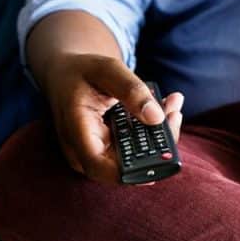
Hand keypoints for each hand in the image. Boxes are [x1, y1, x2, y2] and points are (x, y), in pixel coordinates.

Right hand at [41, 53, 183, 183]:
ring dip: (159, 136)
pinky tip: (165, 107)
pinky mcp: (107, 151)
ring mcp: (96, 154)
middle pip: (124, 167)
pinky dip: (152, 132)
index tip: (161, 155)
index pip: (99, 167)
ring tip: (172, 104)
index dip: (131, 171)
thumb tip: (156, 118)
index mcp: (76, 131)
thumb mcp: (106, 69)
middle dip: (157, 145)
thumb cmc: (82, 71)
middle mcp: (83, 151)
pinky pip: (135, 151)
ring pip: (134, 161)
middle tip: (174, 112)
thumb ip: (131, 90)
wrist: (65, 76)